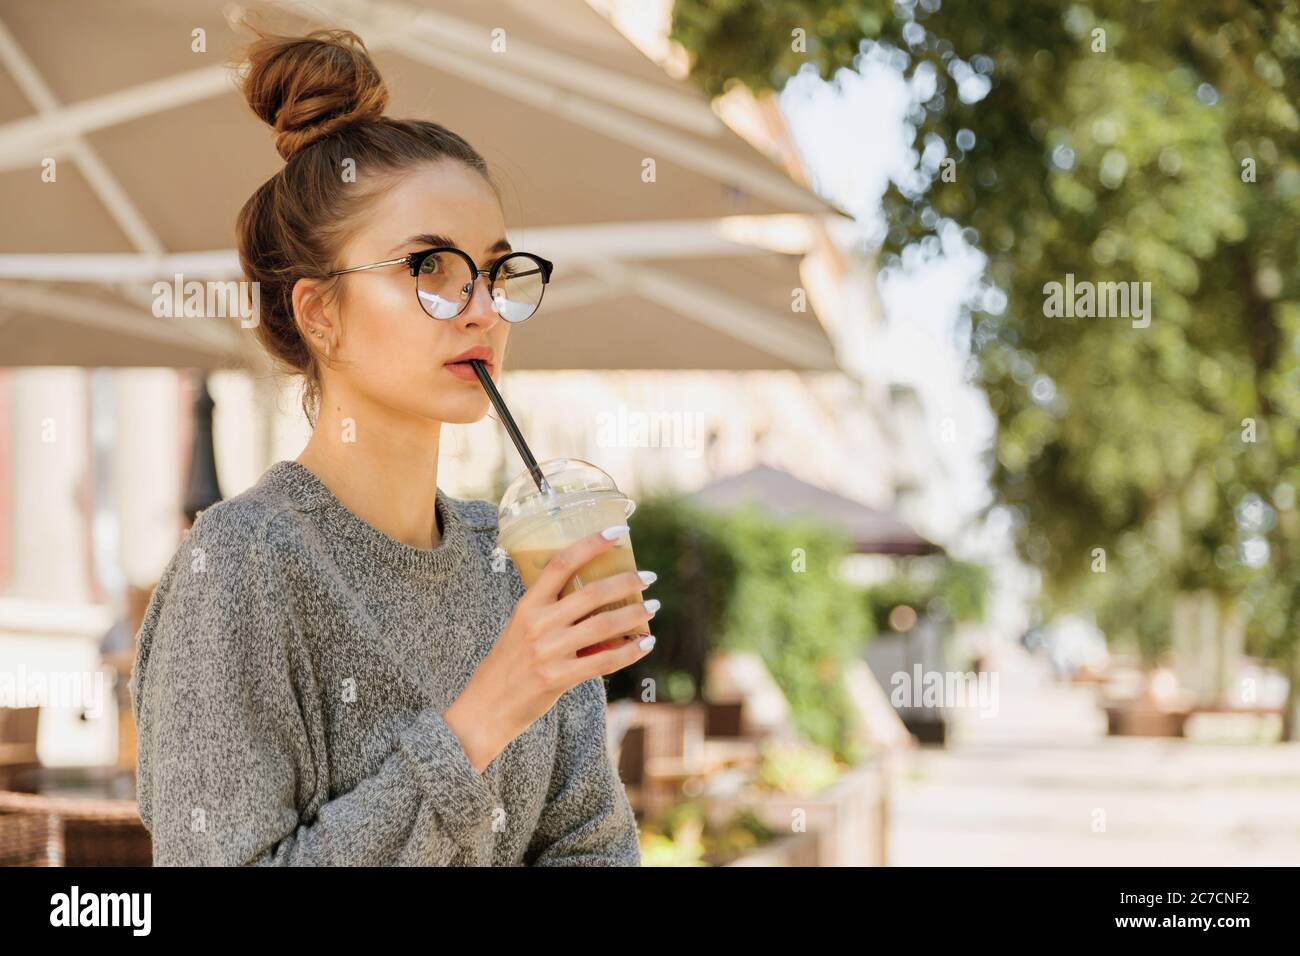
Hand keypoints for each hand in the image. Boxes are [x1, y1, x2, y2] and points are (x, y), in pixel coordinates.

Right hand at [445, 524, 657, 772]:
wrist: (487, 707)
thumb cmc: (508, 664)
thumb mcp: (520, 628)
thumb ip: (551, 612)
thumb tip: (596, 600)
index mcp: (528, 605)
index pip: (561, 563)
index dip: (591, 544)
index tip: (617, 533)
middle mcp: (538, 624)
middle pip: (591, 593)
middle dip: (626, 581)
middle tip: (648, 577)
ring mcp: (549, 651)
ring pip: (604, 625)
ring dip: (635, 614)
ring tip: (652, 607)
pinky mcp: (559, 677)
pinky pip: (604, 660)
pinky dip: (630, 651)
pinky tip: (645, 644)